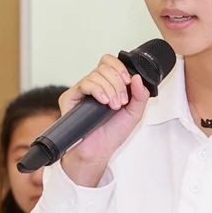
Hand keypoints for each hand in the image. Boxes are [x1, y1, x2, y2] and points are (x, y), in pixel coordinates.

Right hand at [59, 55, 150, 186]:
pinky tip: (103, 101)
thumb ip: (140, 95)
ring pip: (96, 74)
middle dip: (118, 83)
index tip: (128, 81)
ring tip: (113, 106)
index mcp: (108, 85)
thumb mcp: (134, 113)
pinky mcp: (70, 97)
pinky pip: (84, 83)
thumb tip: (137, 77)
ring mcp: (82, 90)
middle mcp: (94, 85)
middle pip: (105, 67)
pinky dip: (97, 90)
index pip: (110, 62)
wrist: (98, 150)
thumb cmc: (112, 134)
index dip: (120, 67)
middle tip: (121, 102)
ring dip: (110, 90)